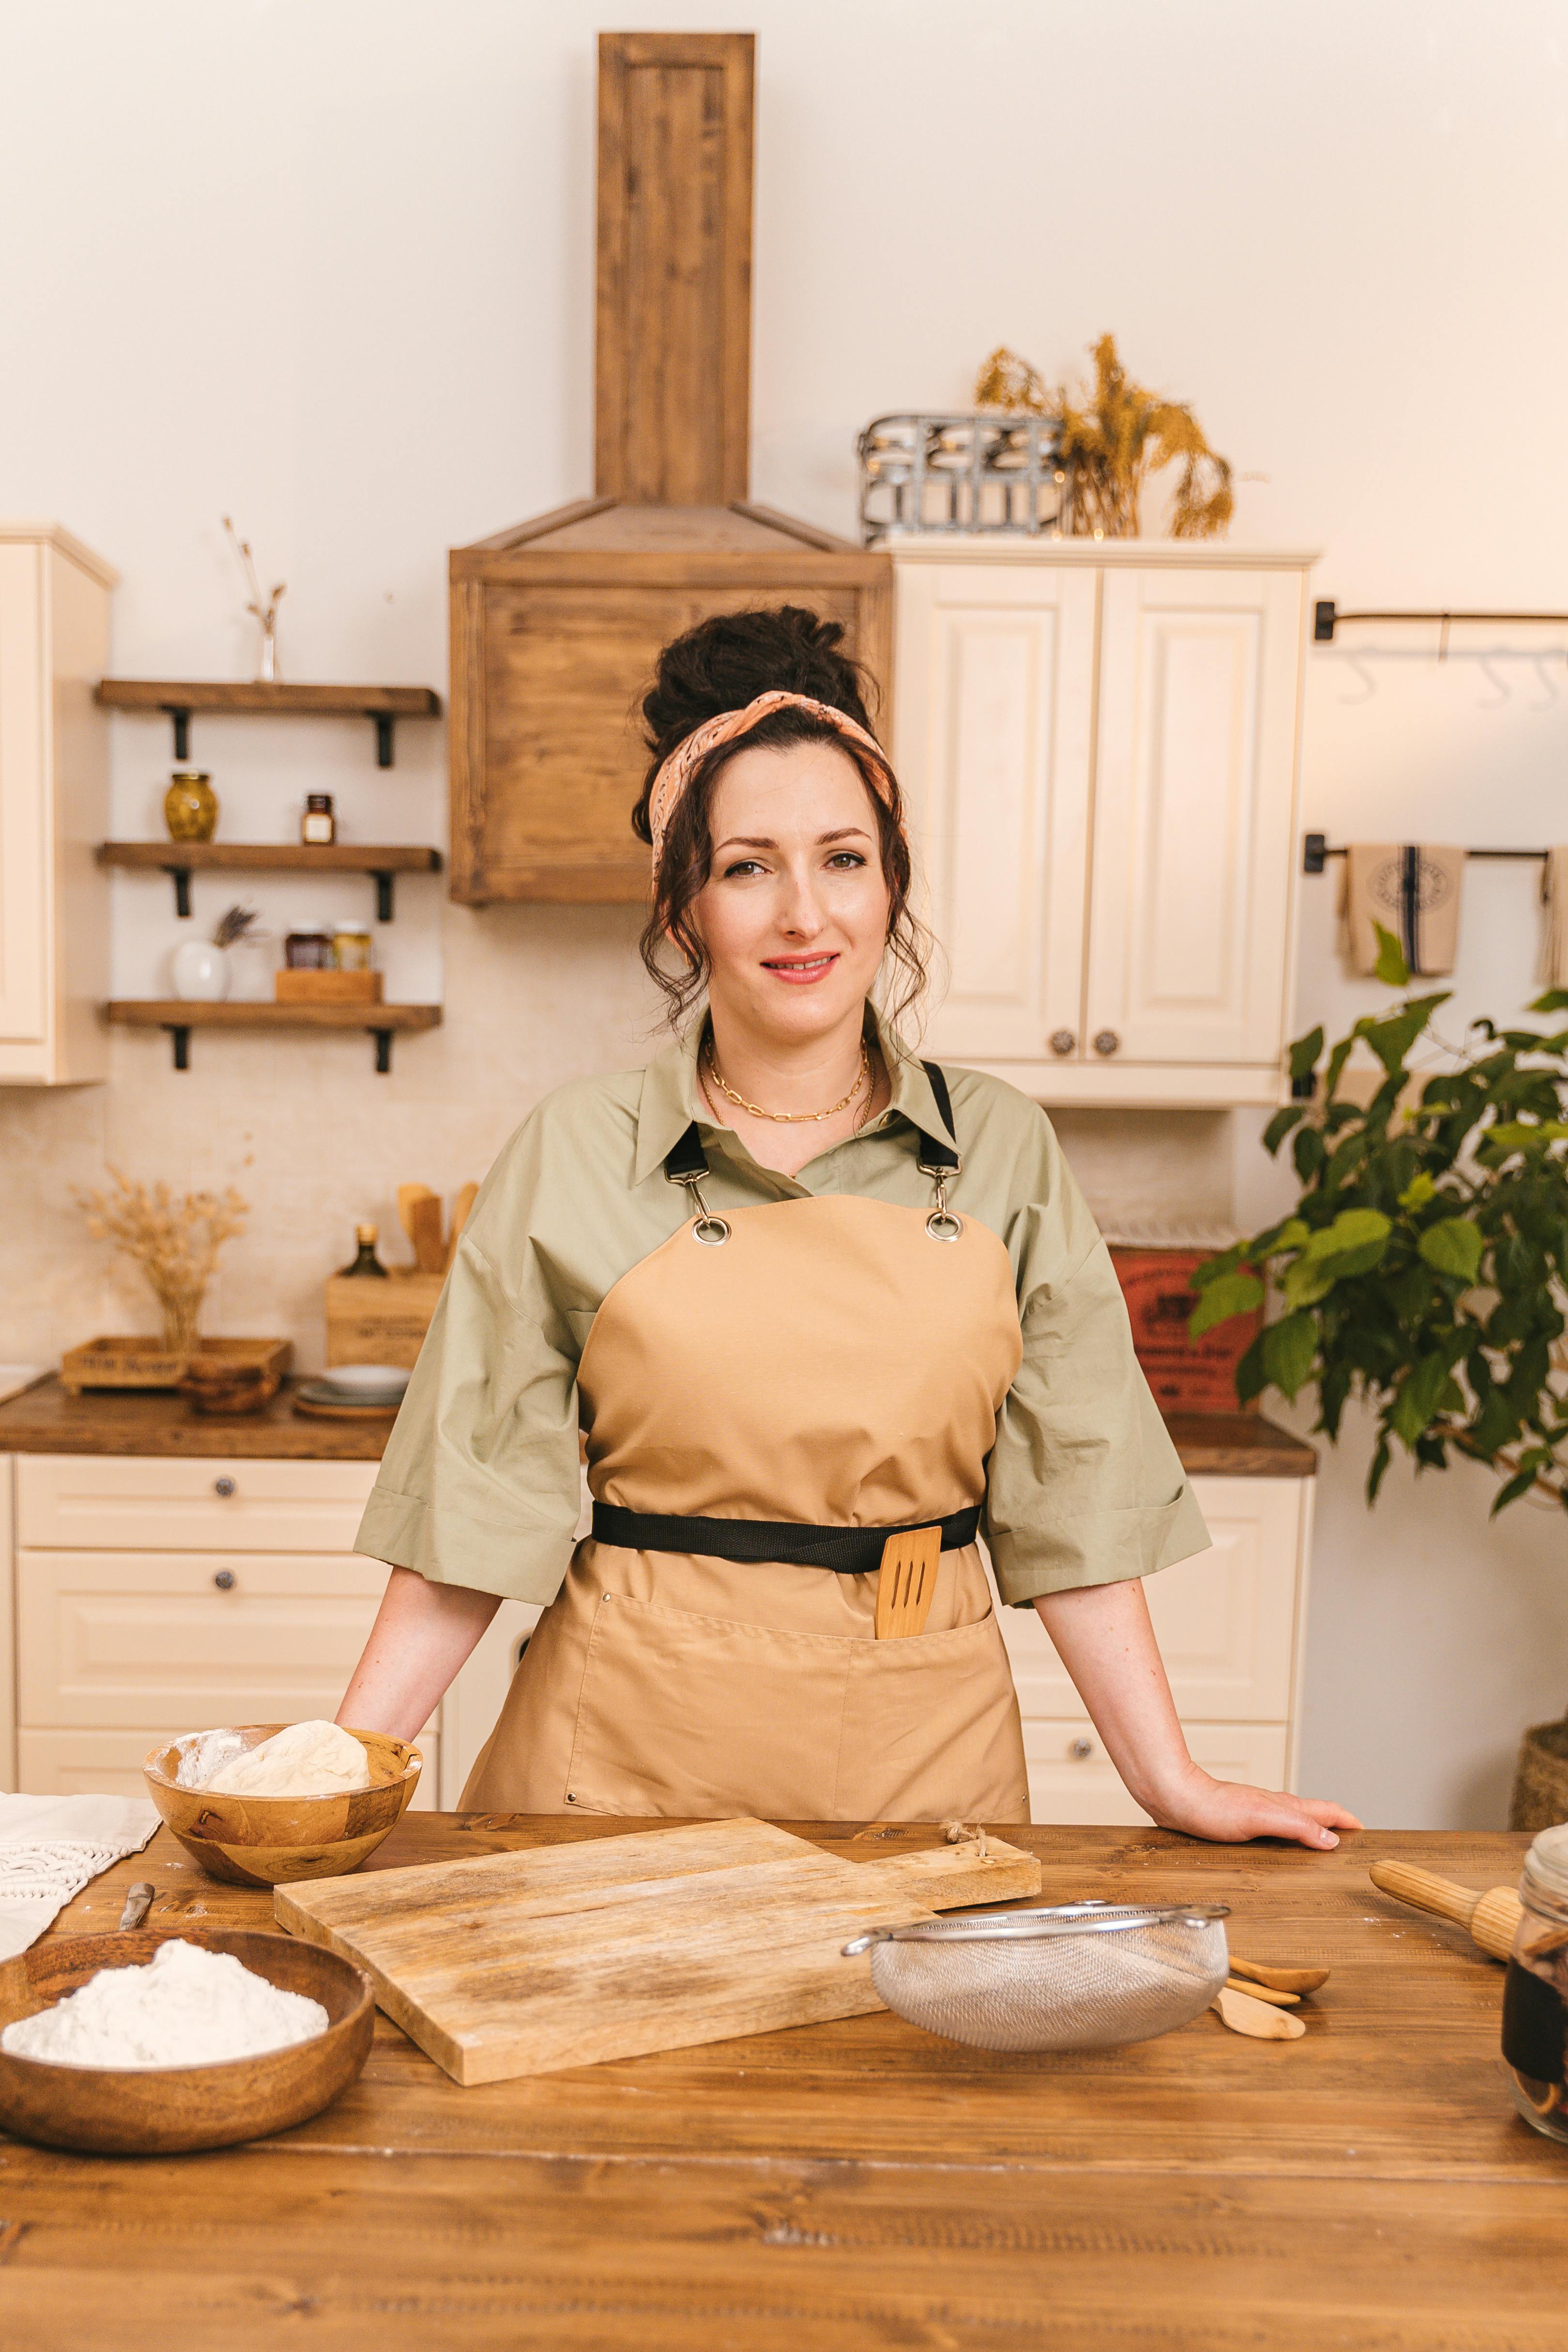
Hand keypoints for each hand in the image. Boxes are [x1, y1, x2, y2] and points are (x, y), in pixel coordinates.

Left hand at [1141, 1764, 1361, 1850]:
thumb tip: (1332, 1839)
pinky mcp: (1242, 1823)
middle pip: (1314, 1814)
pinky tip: (1282, 1847)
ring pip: (1296, 1820)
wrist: (1176, 1799)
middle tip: (1351, 1843)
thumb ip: (1298, 1827)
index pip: (1327, 1811)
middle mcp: (1275, 1807)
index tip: (1365, 1834)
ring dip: (1314, 1831)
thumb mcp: (1263, 1820)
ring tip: (1325, 1847)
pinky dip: (1290, 1836)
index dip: (1348, 1821)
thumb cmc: (1214, 1809)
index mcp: (1285, 1806)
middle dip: (1336, 1826)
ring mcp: (1259, 1813)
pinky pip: (1276, 1829)